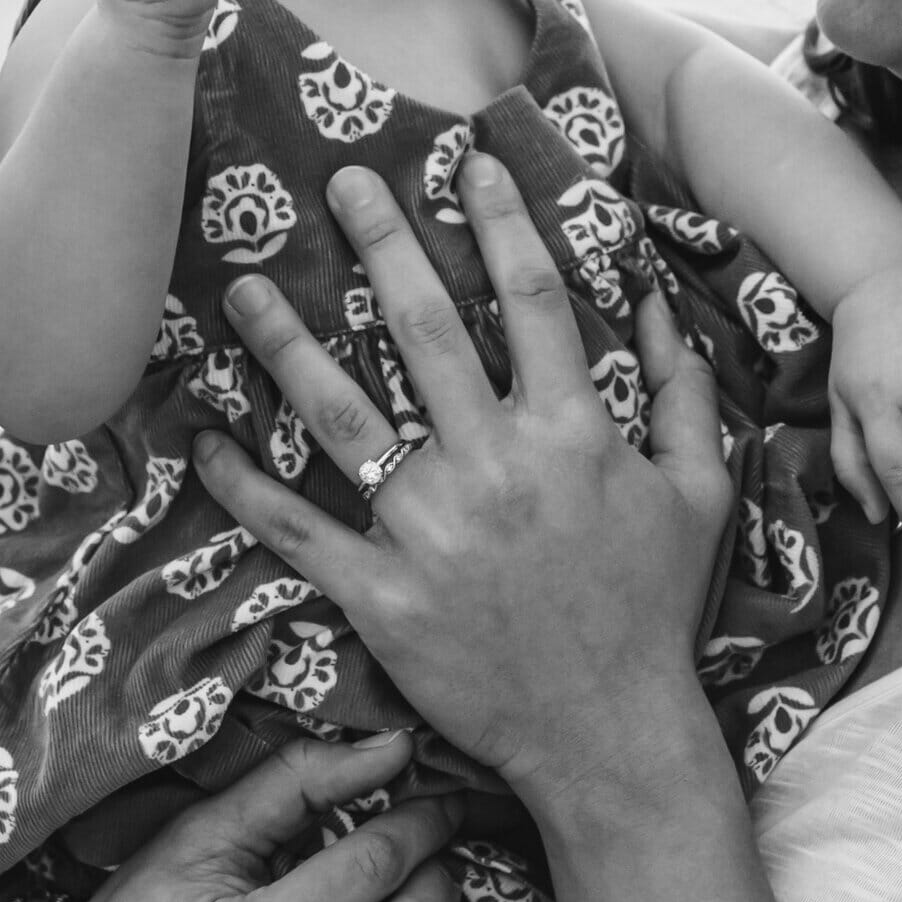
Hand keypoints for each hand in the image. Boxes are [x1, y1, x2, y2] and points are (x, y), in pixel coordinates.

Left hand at [192, 153, 735, 815]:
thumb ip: (686, 391)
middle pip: (424, 332)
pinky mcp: (384, 598)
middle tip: (341, 180)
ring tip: (242, 284)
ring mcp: (432, 533)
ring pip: (344, 418)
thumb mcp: (699, 494)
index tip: (467, 162)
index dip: (499, 222)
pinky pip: (300, 532)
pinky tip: (203, 439)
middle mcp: (497, 469)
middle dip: (382, 244)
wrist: (611, 738)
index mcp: (574, 435)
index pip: (530, 301)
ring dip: (287, 344)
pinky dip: (245, 488)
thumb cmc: (655, 613)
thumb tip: (660, 298)